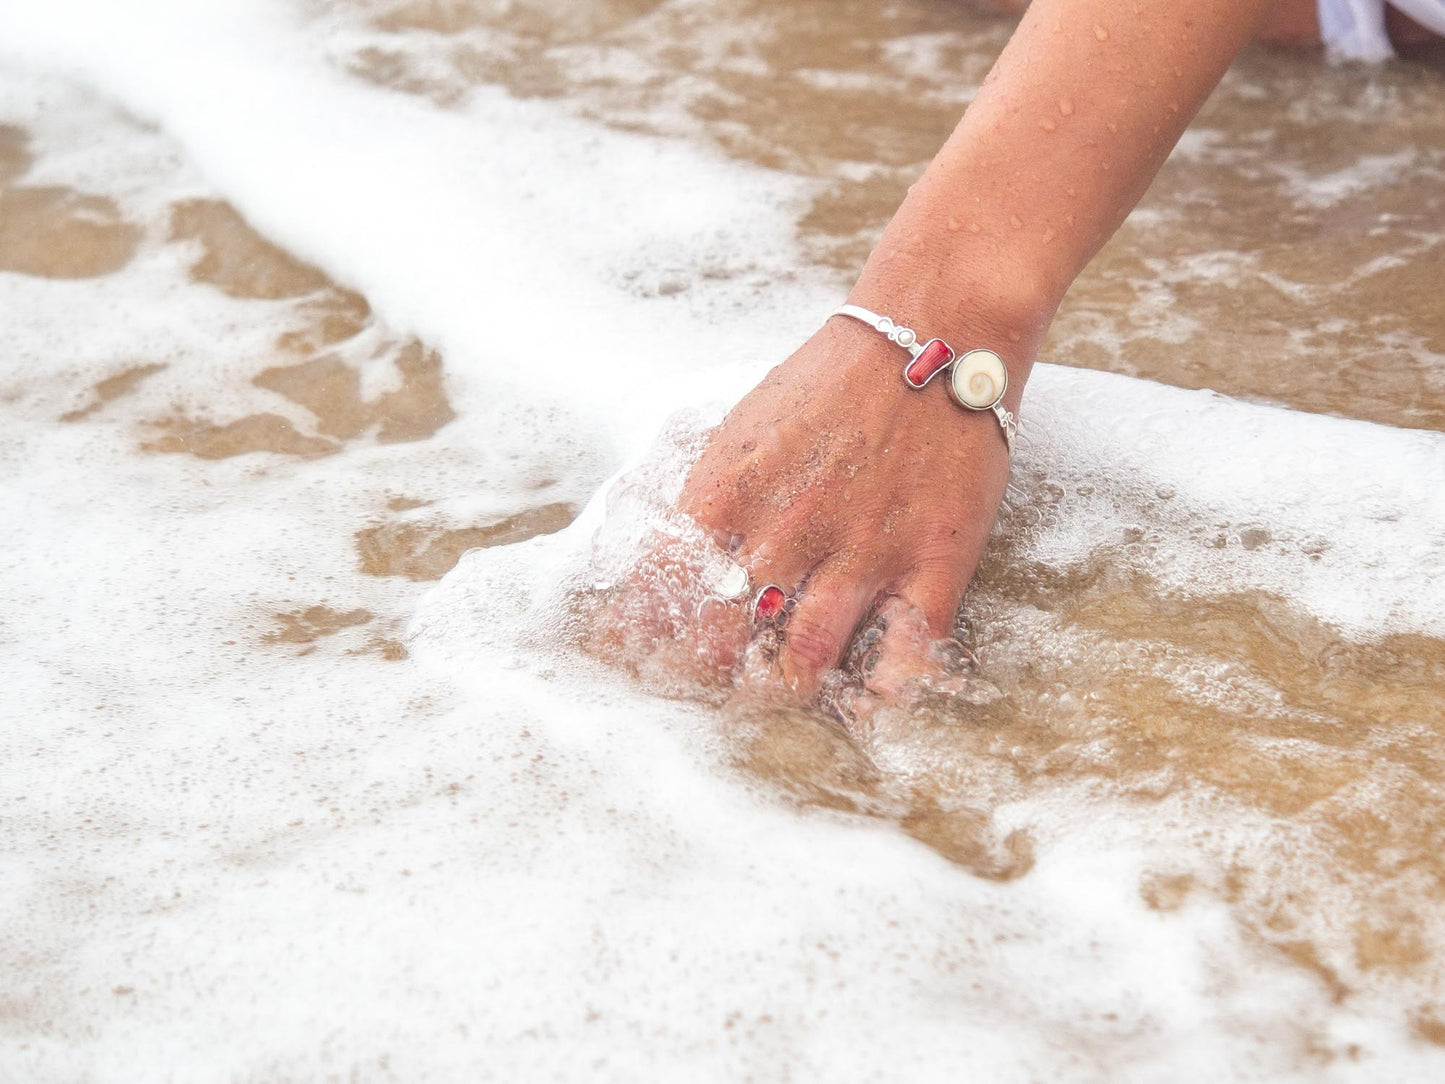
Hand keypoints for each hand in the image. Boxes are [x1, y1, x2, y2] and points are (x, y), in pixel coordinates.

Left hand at [674, 308, 1030, 699]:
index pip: (661, 588)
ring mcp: (864, 549)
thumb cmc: (827, 384)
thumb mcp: (740, 433)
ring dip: (780, 693)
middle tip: (696, 701)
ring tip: (771, 701)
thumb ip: (703, 505)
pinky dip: (882, 695)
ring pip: (805, 660)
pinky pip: (906, 655)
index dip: (637, 639)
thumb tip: (657, 572)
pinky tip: (866, 707)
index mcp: (727, 491)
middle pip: (722, 640)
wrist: (932, 334)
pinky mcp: (935, 560)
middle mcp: (788, 529)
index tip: (627, 667)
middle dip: (700, 682)